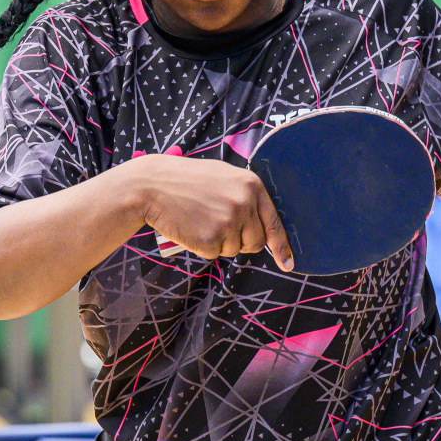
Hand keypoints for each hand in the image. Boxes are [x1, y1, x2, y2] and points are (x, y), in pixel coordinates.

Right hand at [137, 155, 293, 270]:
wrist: (152, 185)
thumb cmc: (187, 181)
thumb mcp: (224, 177)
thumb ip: (245, 197)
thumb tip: (261, 226)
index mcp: (252, 186)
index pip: (274, 223)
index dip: (281, 247)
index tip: (287, 263)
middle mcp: (245, 204)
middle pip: (256, 242)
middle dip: (241, 241)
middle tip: (218, 226)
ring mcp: (228, 222)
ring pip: (234, 249)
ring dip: (219, 243)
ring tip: (200, 220)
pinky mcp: (211, 239)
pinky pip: (214, 254)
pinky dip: (203, 247)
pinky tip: (191, 227)